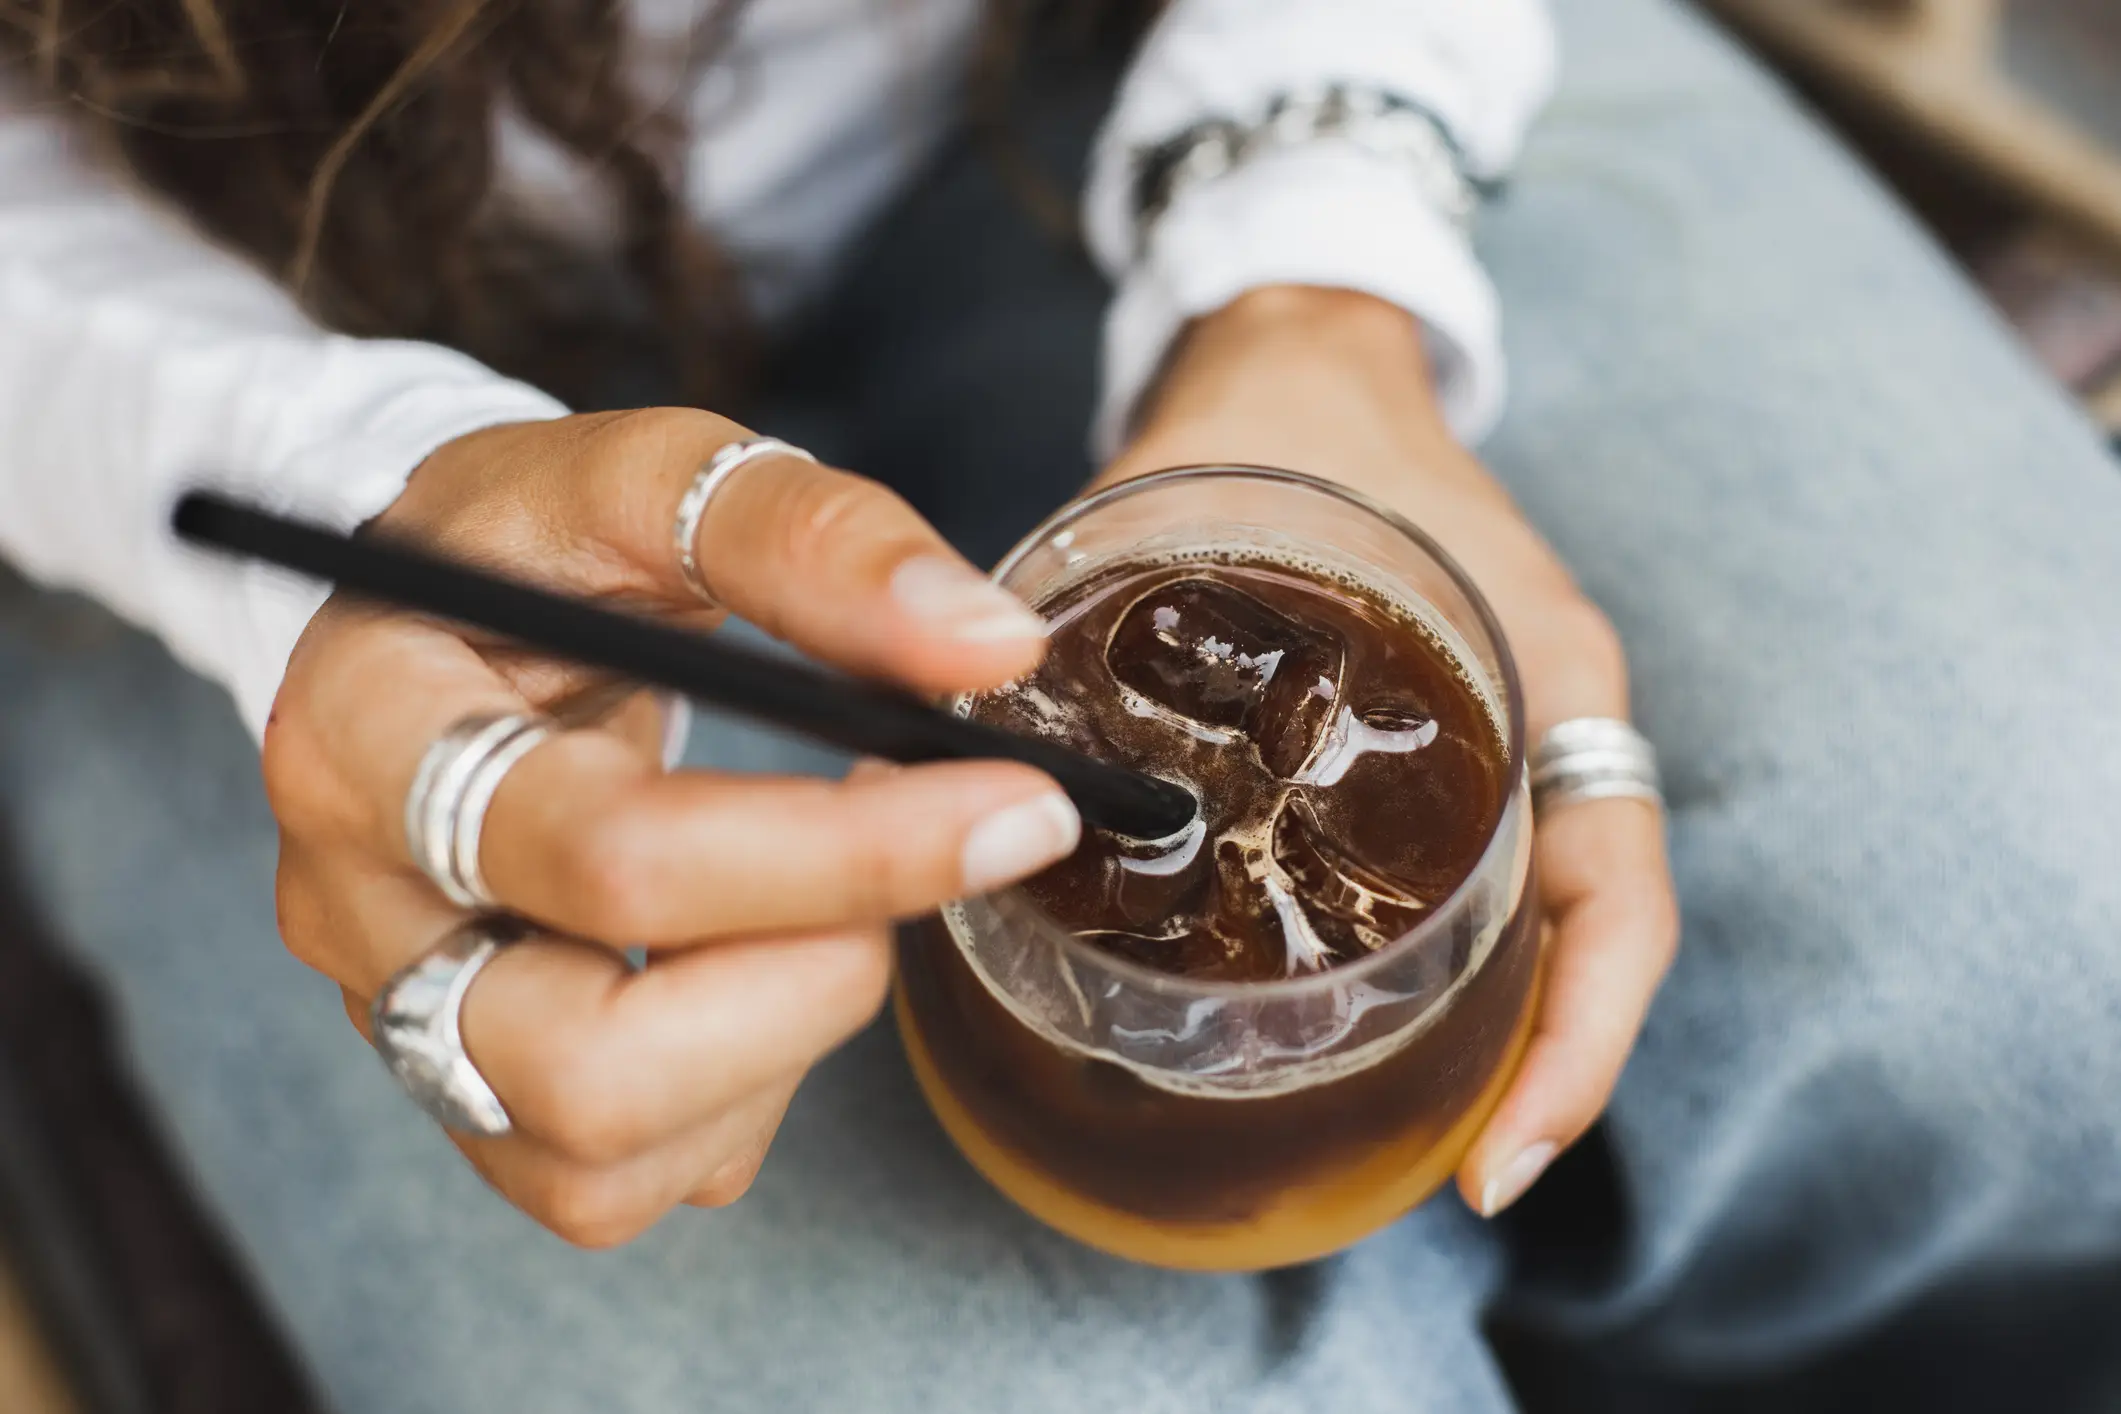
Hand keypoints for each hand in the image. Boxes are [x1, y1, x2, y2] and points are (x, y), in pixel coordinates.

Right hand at [265, 408, 1079, 1245]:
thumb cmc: (537, 543)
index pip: (614, 855)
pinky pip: (612, 1184)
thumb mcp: (651, 477)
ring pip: (600, 1157)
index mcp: (373, 733)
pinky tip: (754, 967)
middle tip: (900, 862)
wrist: (437, 617)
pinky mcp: (460, 1092)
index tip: (1015, 804)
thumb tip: (988, 644)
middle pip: (588, 1061)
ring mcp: (395, 1018)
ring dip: (780, 1046)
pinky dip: (734, 1099)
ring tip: (819, 899)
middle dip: (811, 980)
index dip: (844, 854)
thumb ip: (811, 535)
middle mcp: (357, 906)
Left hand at [1101, 288, 1680, 1216]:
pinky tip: (1351, 1007)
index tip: (1494, 1164)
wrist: (1308, 345)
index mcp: (1535, 655)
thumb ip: (1087, 622)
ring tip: (1413, 1130)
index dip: (1576, 1040)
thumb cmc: (1271, 417)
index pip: (1615, 887)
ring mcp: (1515, 723)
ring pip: (1550, 908)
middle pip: (1595, 925)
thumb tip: (949, 753)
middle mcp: (1548, 707)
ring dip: (1506, 1022)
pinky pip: (1490, 863)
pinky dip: (1453, 951)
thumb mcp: (1192, 505)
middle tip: (1456, 1178)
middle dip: (1544, 1063)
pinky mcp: (1460, 733)